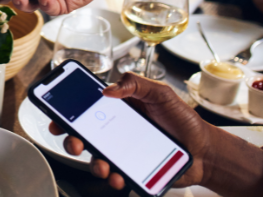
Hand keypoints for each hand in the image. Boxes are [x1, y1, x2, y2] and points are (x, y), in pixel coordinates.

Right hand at [51, 73, 211, 190]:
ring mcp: (123, 151)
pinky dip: (114, 178)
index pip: (87, 108)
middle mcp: (117, 130)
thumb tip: (108, 89)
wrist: (204, 150)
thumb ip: (136, 84)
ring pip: (96, 158)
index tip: (58, 116)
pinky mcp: (132, 169)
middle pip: (84, 135)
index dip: (68, 112)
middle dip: (72, 140)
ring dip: (93, 164)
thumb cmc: (183, 120)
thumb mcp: (161, 93)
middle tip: (76, 142)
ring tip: (104, 166)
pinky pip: (116, 175)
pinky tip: (119, 176)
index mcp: (119, 109)